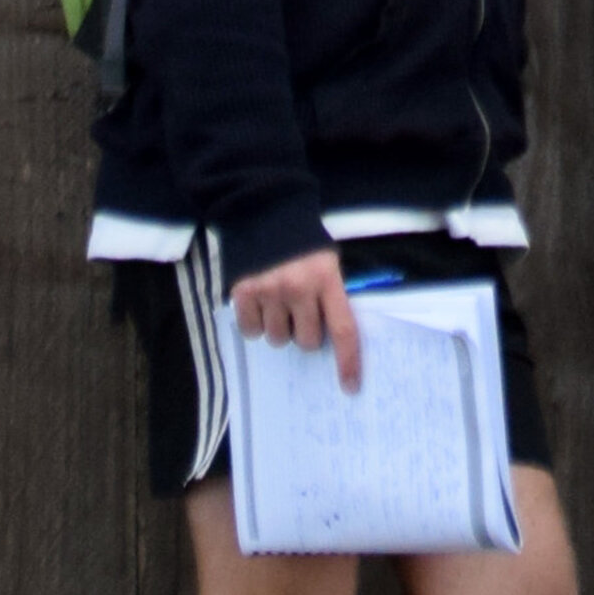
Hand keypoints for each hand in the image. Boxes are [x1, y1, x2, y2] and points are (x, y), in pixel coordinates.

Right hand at [230, 244, 364, 389]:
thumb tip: (335, 338)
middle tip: (301, 311)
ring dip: (280, 327)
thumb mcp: (326, 260)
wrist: (263, 208)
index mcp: (326, 277)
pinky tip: (259, 300)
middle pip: (307, 341)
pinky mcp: (243, 292)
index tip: (351, 386)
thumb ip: (331, 295)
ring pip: (278, 339)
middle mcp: (298, 287)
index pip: (342, 329)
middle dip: (306, 332)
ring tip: (278, 300)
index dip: (348, 361)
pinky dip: (255, 322)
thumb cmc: (302, 239)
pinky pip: (251, 331)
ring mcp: (268, 291)